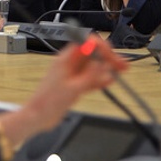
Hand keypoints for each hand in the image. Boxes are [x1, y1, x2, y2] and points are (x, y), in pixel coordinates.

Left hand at [0, 34, 127, 146]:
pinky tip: (109, 81)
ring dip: (105, 68)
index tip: (111, 56)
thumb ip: (89, 75)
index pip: (86, 43)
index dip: (100, 47)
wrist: (38, 116)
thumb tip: (101, 62)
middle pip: (91, 54)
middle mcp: (68, 64)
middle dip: (107, 57)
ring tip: (120, 72)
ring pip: (92, 66)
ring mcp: (71, 74)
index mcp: (65, 59)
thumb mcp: (73, 88)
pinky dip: (99, 78)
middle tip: (122, 65)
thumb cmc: (48, 102)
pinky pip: (89, 78)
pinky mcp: (73, 84)